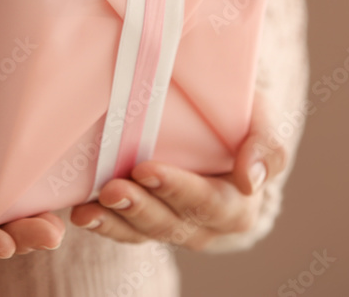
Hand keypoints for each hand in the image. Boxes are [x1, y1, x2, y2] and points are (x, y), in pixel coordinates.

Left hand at [69, 94, 287, 249]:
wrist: (213, 118)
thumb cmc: (238, 115)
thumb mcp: (260, 118)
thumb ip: (266, 144)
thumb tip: (251, 181)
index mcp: (238, 205)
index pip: (208, 202)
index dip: (177, 189)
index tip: (145, 169)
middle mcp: (206, 226)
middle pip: (172, 224)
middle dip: (140, 207)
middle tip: (112, 188)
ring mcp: (173, 226)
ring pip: (144, 233)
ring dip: (115, 221)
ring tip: (89, 209)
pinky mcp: (146, 220)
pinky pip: (125, 230)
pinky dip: (103, 224)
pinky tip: (83, 213)